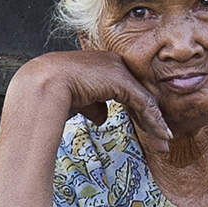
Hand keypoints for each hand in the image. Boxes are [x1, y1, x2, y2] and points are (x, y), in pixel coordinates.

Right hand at [14, 48, 172, 159]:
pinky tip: (161, 134)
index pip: (126, 89)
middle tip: (161, 138)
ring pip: (144, 100)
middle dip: (150, 119)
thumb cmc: (51, 92)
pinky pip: (144, 103)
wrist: (43, 83)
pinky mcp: (122, 81)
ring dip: (155, 124)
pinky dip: (154, 120)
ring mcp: (119, 69)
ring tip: (164, 143)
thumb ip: (93, 105)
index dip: (136, 110)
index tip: (143, 128)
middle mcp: (114, 63)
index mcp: (101, 65)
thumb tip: (103, 117)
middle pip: (138, 94)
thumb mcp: (78, 99)